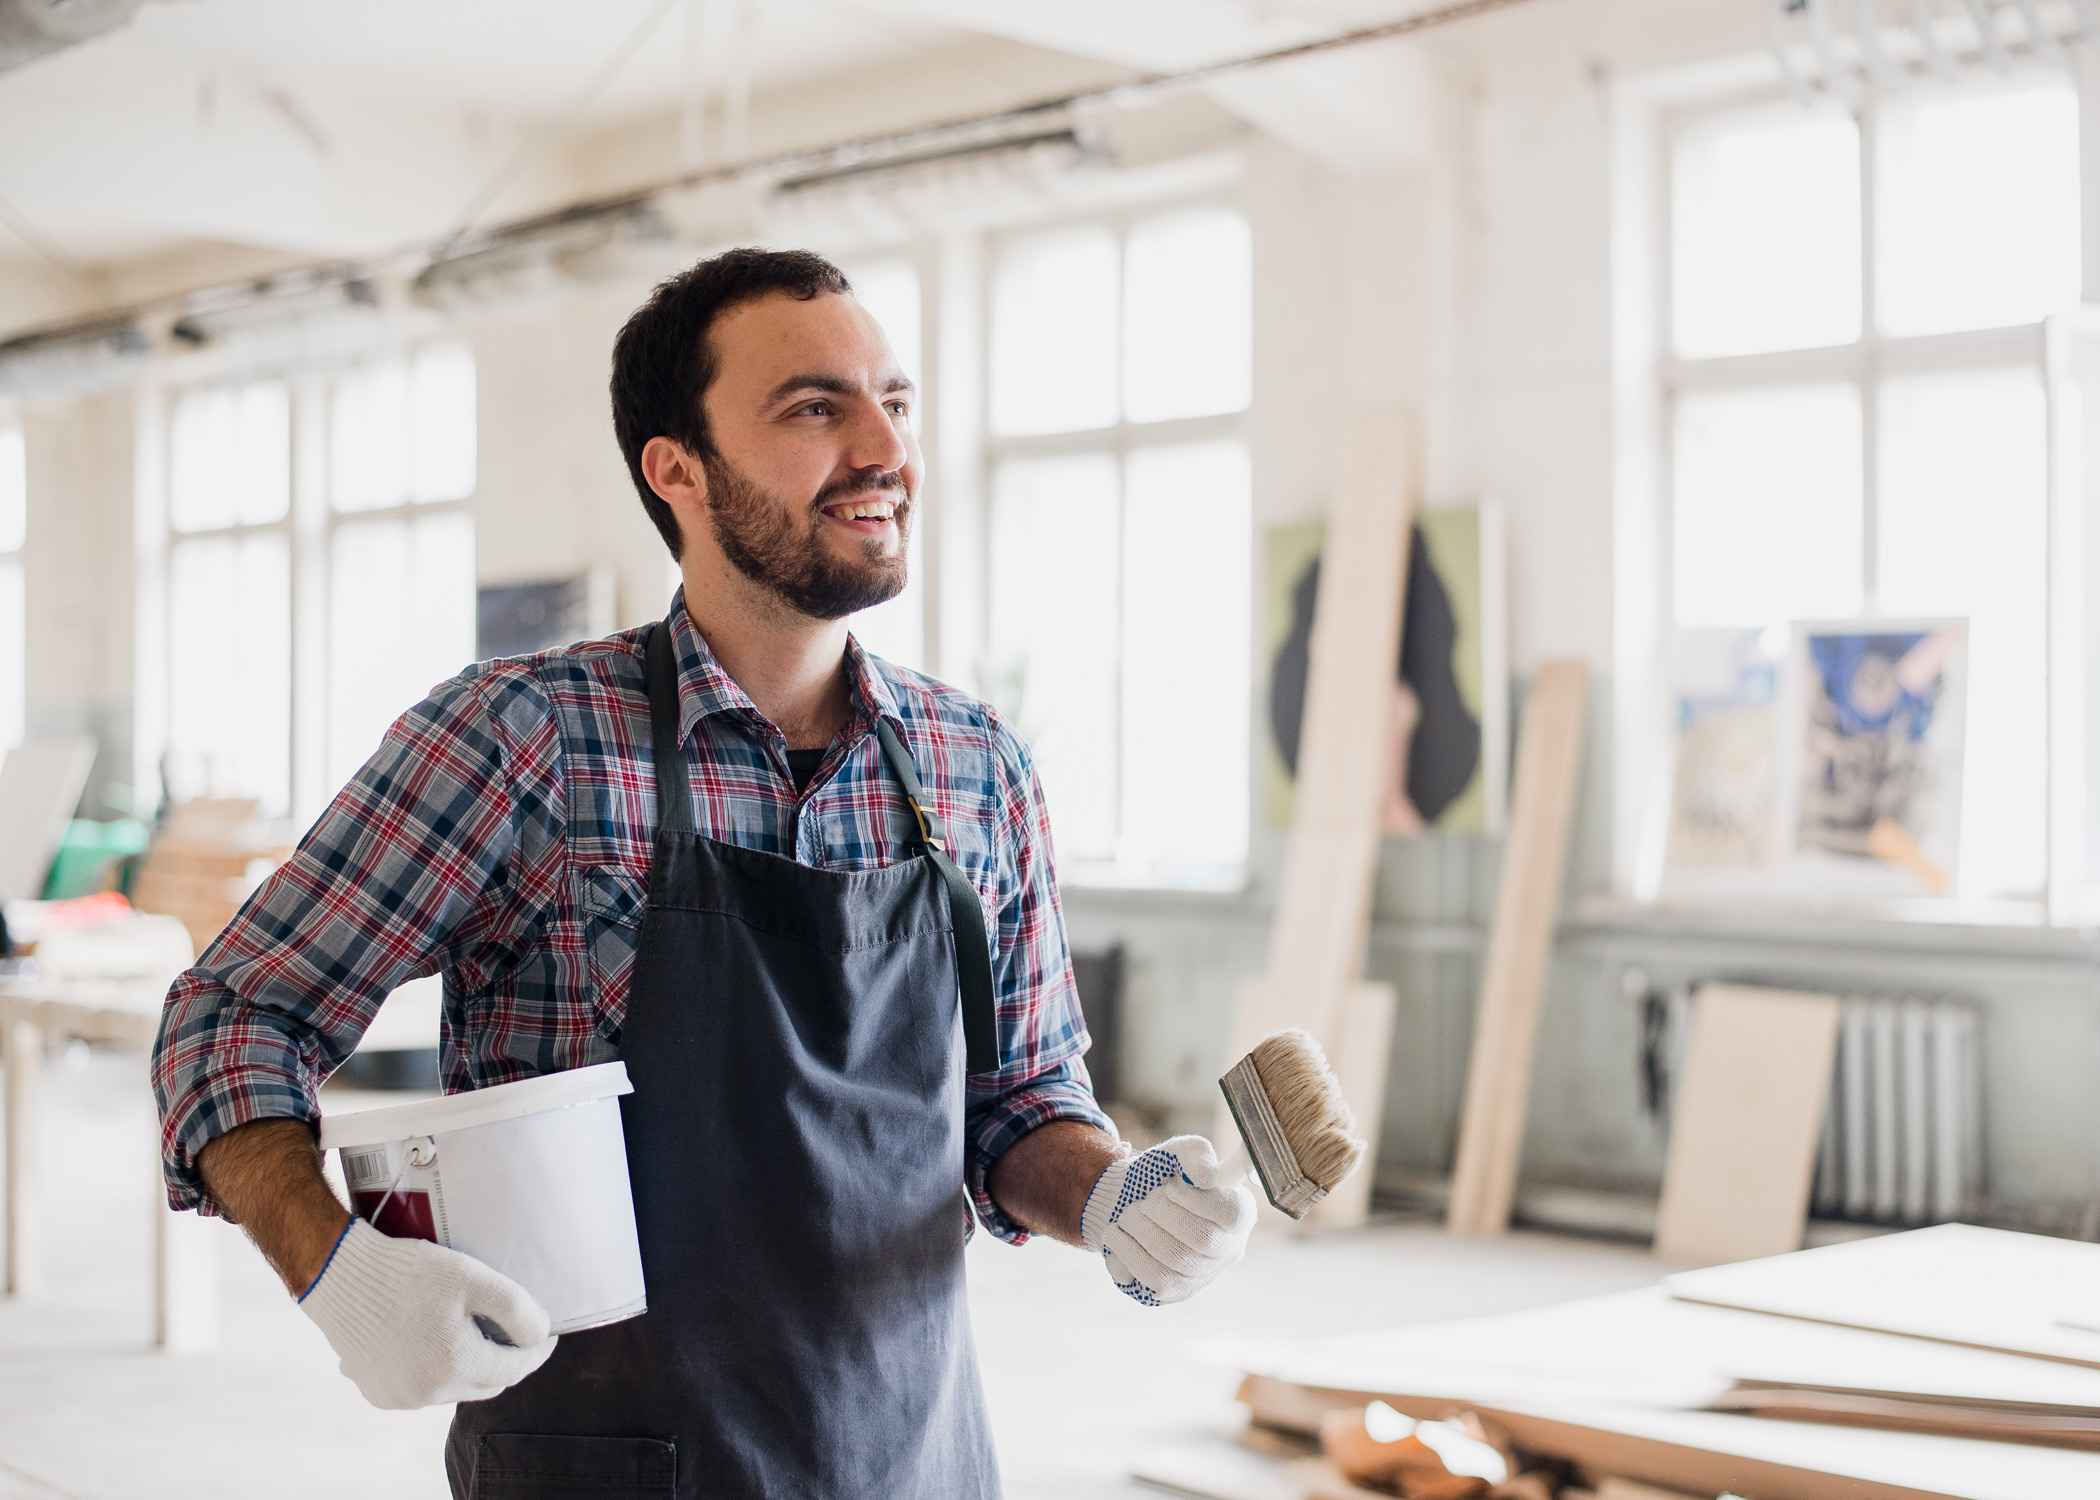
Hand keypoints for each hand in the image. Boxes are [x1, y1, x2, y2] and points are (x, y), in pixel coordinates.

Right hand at [298, 1217, 558, 1408]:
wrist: (339, 1275)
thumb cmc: (408, 1272)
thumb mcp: (472, 1278)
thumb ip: (516, 1309)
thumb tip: (541, 1335)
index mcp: (455, 1366)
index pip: (516, 1368)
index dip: (537, 1350)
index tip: (547, 1332)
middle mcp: (427, 1394)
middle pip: (487, 1383)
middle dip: (506, 1360)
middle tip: (513, 1331)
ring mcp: (399, 1398)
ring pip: (454, 1388)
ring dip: (470, 1366)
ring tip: (473, 1333)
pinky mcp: (377, 1392)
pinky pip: (421, 1389)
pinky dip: (435, 1370)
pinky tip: (433, 1342)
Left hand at [1079, 1134, 1255, 1306]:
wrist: (1130, 1203)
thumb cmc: (1164, 1177)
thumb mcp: (1179, 1153)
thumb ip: (1196, 1154)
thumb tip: (1208, 1177)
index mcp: (1239, 1212)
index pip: (1232, 1215)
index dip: (1194, 1200)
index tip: (1169, 1186)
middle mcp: (1228, 1249)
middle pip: (1202, 1239)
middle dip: (1161, 1213)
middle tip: (1144, 1201)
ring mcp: (1203, 1275)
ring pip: (1175, 1262)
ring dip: (1141, 1231)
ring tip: (1127, 1216)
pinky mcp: (1175, 1292)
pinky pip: (1153, 1280)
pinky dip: (1127, 1253)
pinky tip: (1117, 1235)